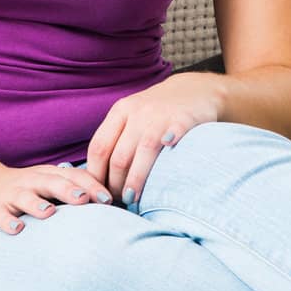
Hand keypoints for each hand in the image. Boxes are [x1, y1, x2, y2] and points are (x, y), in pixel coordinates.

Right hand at [0, 162, 115, 235]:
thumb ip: (74, 190)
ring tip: (49, 213)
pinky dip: (8, 221)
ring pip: (25, 196)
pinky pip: (1, 215)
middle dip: (69, 191)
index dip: (91, 185)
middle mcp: (32, 182)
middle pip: (52, 183)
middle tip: (85, 200)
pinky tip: (17, 229)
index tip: (110, 198)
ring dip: (37, 204)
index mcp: (49, 175)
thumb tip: (112, 205)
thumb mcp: (49, 184)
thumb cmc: (25, 188)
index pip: (73, 176)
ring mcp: (12, 195)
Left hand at [86, 71, 223, 209]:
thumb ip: (115, 140)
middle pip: (119, 155)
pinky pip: (174, 132)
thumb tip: (95, 178)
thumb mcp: (131, 117)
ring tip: (132, 199)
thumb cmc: (158, 112)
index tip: (98, 192)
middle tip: (117, 201)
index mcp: (120, 112)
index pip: (99, 147)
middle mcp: (138, 112)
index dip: (95, 174)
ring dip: (136, 179)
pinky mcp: (184, 118)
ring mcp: (161, 115)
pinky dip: (170, 142)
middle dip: (114, 184)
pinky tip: (168, 160)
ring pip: (143, 151)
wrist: (195, 89)